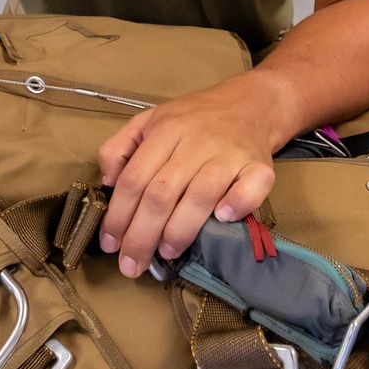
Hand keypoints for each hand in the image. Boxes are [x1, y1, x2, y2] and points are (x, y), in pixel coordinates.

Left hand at [97, 80, 277, 277]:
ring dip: (180, 230)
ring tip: (166, 252)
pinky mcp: (260, 164)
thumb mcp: (149, 119)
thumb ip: (120, 147)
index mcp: (165, 129)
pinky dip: (238, 205)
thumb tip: (109, 182)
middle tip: (132, 265)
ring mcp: (230, 153)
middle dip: (142, 235)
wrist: (250, 102)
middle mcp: (196, 140)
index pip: (135, 178)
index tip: (110, 244)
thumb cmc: (194, 118)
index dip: (118, 216)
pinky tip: (222, 218)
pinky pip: (252, 187)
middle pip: (162, 193)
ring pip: (200, 195)